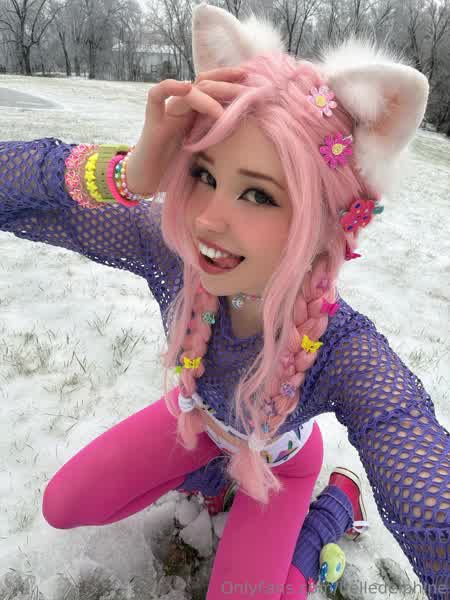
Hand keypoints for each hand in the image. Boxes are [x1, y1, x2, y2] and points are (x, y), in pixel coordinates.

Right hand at [126, 67, 246, 196]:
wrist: (148, 180)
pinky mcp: (152, 121)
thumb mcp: (205, 154)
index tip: (252, 82)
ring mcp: (167, 112)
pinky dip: (170, 87)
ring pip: (188, 91)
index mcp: (196, 114)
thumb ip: (219, 142)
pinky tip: (186, 88)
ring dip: (207, 96)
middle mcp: (183, 108)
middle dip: (226, 84)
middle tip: (246, 91)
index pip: (214, 88)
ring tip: (222, 112)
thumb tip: (251, 141)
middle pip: (205, 84)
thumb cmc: (175, 169)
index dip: (231, 81)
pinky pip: (157, 95)